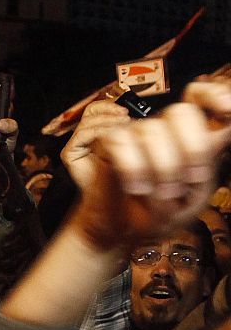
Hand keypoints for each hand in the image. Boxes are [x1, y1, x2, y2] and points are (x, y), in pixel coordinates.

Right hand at [61, 100, 129, 190]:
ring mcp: (75, 145)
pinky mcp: (69, 154)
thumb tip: (131, 113)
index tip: (126, 112)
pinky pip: (81, 136)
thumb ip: (125, 128)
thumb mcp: (127, 144)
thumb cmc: (121, 172)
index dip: (110, 106)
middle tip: (124, 116)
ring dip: (106, 121)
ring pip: (86, 122)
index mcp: (96, 132)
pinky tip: (110, 136)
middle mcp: (83, 137)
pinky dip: (97, 132)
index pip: (98, 109)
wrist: (112, 194)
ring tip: (122, 126)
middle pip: (90, 111)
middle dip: (108, 110)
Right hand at [71, 79, 230, 250]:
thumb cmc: (157, 215)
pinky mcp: (109, 145)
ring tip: (158, 195)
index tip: (228, 109)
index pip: (202, 98)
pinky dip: (132, 168)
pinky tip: (136, 188)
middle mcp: (164, 131)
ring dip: (161, 169)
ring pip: (152, 130)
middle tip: (191, 179)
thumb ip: (204, 174)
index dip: (215, 95)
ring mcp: (135, 135)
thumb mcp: (193, 200)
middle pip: (182, 112)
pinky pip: (121, 141)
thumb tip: (207, 151)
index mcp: (191, 139)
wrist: (120, 234)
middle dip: (192, 148)